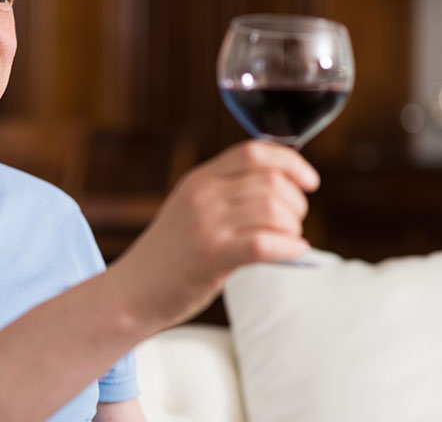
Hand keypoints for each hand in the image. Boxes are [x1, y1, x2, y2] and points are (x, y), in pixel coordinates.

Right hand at [112, 140, 319, 330]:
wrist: (133, 290)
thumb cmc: (171, 254)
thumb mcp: (192, 208)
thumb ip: (227, 193)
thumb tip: (285, 188)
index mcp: (200, 179)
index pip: (253, 151)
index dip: (291, 162)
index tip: (309, 182)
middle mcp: (202, 196)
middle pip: (271, 181)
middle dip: (297, 203)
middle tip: (292, 225)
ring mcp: (205, 225)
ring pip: (273, 210)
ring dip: (293, 228)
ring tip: (287, 241)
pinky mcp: (211, 256)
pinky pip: (264, 243)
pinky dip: (289, 247)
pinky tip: (293, 253)